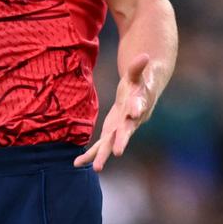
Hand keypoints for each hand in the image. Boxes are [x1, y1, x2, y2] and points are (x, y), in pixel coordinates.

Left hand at [74, 53, 153, 171]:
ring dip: (104, 155)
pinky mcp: (111, 133)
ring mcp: (120, 130)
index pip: (138, 108)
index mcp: (138, 106)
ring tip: (96, 168)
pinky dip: (90, 154)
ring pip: (111, 144)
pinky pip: (100, 146)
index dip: (136, 109)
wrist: (141, 99)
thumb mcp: (137, 75)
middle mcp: (130, 122)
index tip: (134, 113)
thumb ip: (138, 67)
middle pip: (125, 132)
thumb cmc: (139, 85)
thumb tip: (146, 55)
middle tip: (118, 152)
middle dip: (121, 141)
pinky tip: (76, 163)